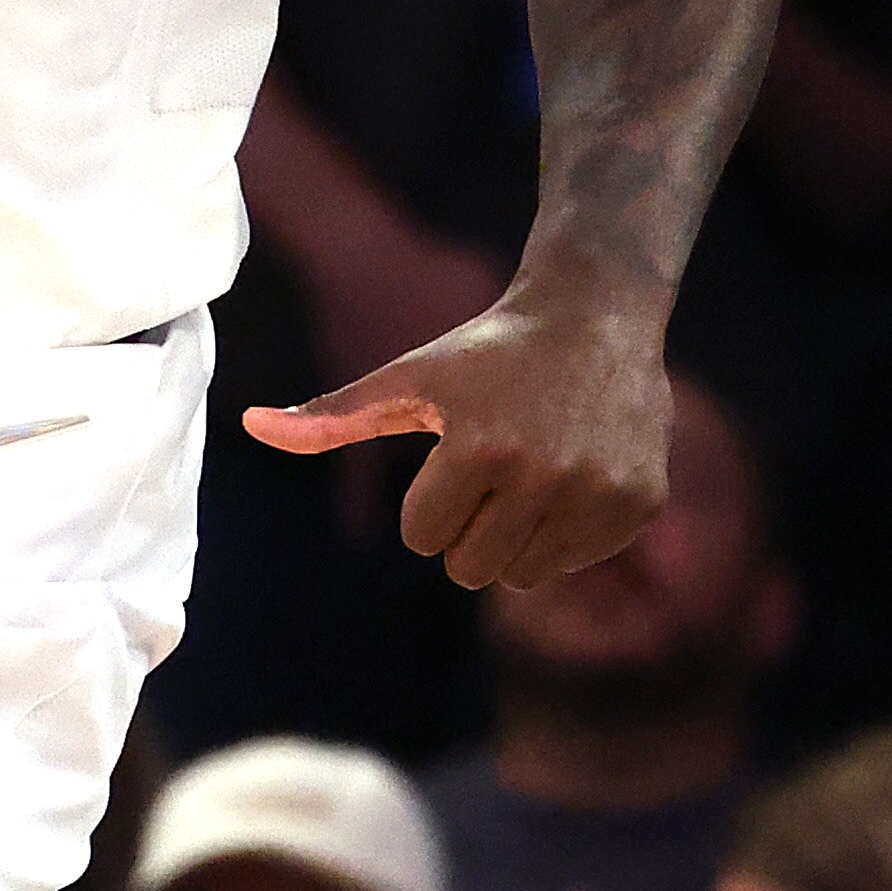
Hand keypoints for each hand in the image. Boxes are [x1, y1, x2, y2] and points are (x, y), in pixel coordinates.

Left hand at [244, 263, 669, 589]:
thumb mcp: (407, 378)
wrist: (594, 314)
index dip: (429, 498)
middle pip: (472, 568)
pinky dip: (566, 531)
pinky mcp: (640, 504)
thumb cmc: (484, 352)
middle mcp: (545, 476)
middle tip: (491, 465)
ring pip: (525, 576)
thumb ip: (331, 416)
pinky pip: (576, 560)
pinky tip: (573, 470)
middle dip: (468, 526)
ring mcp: (599, 493)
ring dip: (515, 536)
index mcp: (479, 448)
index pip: (423, 539)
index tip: (454, 449)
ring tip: (530, 470)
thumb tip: (251, 426)